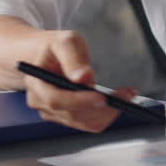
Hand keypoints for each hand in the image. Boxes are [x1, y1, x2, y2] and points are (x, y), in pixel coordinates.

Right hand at [20, 30, 136, 132]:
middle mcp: (41, 102)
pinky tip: (119, 101)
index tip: (102, 96)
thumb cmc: (55, 47)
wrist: (46, 55)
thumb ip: (73, 58)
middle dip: (102, 107)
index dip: (80, 101)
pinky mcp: (66, 117)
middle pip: (72, 114)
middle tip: (127, 94)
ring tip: (128, 95)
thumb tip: (84, 77)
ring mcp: (53, 113)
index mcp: (36, 83)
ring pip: (83, 122)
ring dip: (109, 112)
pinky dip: (106, 115)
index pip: (56, 100)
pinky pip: (88, 123)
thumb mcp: (65, 41)